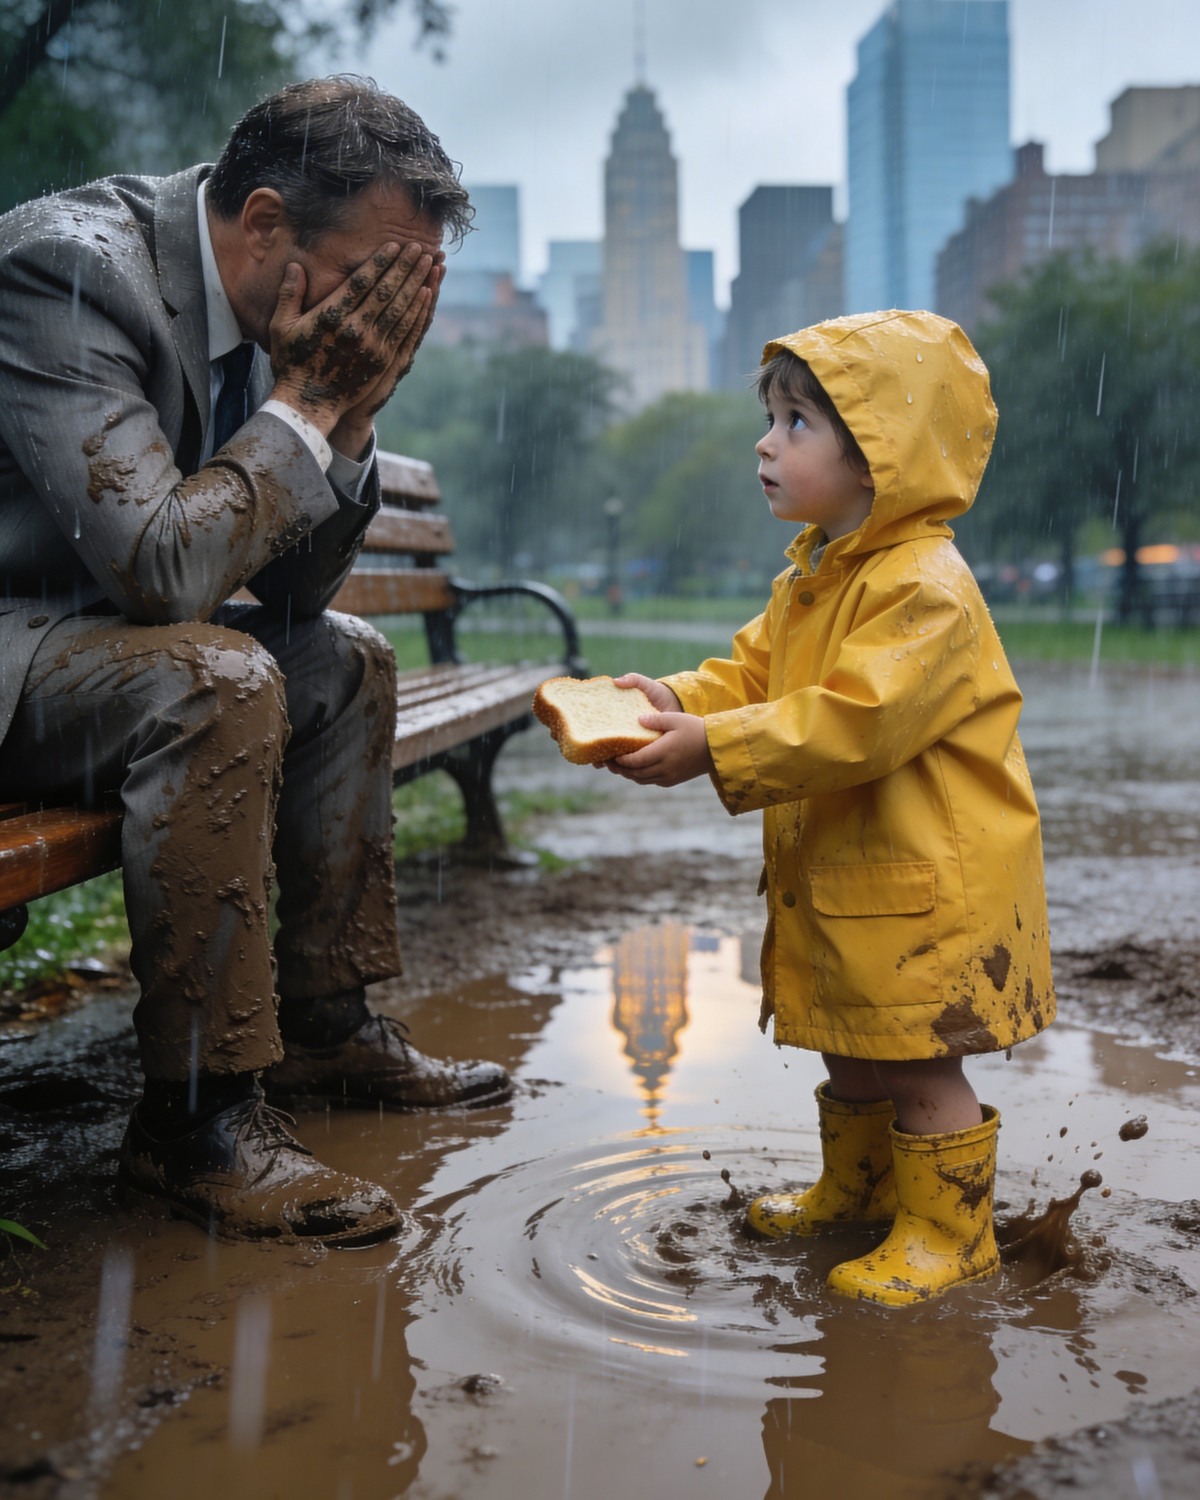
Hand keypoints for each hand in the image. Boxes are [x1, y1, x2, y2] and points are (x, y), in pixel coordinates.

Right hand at [268, 242, 438, 435]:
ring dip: (416, 283)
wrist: (309, 403)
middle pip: (386, 291)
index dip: (380, 261)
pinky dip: (417, 311)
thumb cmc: (292, 362)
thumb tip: (295, 266)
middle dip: (405, 267)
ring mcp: (372, 346)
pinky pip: (405, 331)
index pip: (361, 282)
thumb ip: (288, 294)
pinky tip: (426, 295)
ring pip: (400, 309)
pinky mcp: (383, 361)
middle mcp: (355, 329)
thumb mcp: (281, 326)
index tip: (395, 245)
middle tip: (420, 246)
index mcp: (331, 316)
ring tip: (430, 263)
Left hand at [601, 676, 712, 786]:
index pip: (634, 760)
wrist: (716, 747)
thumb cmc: (696, 729)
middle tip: (607, 761)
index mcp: (663, 752)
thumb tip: (637, 720)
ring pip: (642, 780)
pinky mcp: (673, 780)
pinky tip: (636, 768)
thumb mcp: (676, 719)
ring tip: (618, 766)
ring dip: (629, 774)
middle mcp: (664, 768)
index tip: (610, 753)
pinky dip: (641, 777)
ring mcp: (669, 776)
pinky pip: (651, 781)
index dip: (620, 759)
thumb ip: (655, 720)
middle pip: (635, 773)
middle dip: (619, 769)